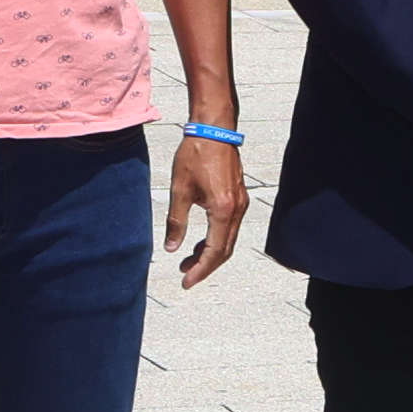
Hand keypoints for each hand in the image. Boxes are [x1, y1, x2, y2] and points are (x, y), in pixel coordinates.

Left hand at [167, 130, 248, 290]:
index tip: (185, 281)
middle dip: (205, 266)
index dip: (200, 270)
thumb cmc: (195, 156)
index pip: (214, 251)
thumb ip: (176, 222)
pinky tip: (201, 241)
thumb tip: (171, 248)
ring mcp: (241, 204)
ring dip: (210, 253)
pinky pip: (230, 227)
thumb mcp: (180, 190)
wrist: (214, 130)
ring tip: (188, 261)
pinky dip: (216, 239)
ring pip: (229, 240)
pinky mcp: (239, 197)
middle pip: (225, 250)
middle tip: (185, 276)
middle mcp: (237, 210)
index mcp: (223, 210)